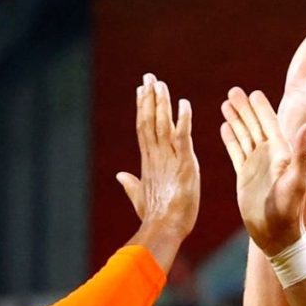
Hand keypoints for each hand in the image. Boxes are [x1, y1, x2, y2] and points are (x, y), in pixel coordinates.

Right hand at [118, 73, 198, 268]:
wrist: (164, 229)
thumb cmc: (154, 217)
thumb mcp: (140, 197)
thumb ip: (131, 184)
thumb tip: (120, 175)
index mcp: (148, 161)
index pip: (144, 128)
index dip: (142, 108)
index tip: (142, 90)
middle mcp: (156, 155)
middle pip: (150, 120)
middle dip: (150, 97)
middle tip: (150, 76)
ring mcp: (169, 158)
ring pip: (163, 124)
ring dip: (162, 103)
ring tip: (161, 83)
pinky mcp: (185, 164)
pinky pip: (183, 137)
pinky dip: (183, 119)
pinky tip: (184, 103)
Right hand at [219, 88, 305, 255]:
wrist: (276, 235)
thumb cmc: (288, 211)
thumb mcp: (296, 182)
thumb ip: (302, 154)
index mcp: (281, 154)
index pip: (269, 124)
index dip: (260, 108)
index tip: (252, 92)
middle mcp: (269, 156)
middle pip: (254, 125)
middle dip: (244, 108)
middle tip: (233, 90)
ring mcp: (256, 165)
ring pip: (244, 135)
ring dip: (235, 119)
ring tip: (225, 103)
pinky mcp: (245, 176)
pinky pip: (236, 152)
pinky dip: (230, 138)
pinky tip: (224, 127)